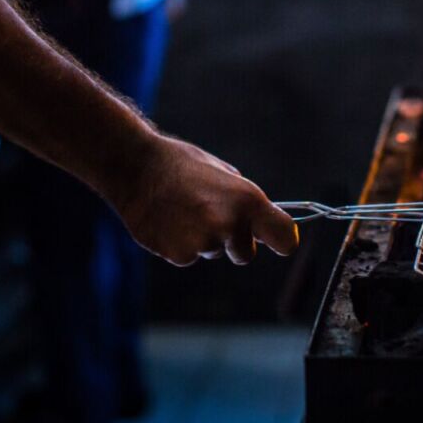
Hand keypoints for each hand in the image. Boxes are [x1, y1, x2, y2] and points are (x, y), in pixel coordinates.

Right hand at [107, 134, 298, 266]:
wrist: (136, 167)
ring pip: (214, 253)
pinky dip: (181, 244)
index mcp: (249, 201)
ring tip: (183, 211)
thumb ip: (245, 204)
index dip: (281, 240)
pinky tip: (169, 222)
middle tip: (209, 215)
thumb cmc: (183, 166)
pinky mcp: (180, 256)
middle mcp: (230, 226)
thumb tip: (258, 227)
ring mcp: (204, 244)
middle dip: (234, 242)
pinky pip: (190, 256)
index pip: (286, 238)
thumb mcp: (225, 174)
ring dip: (203, 240)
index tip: (276, 240)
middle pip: (246, 254)